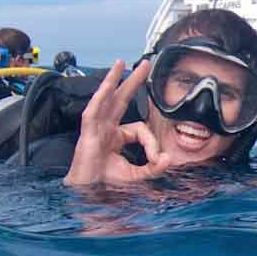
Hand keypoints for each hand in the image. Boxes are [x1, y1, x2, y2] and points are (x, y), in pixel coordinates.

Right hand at [65, 59, 171, 186]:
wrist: (87, 193)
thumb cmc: (106, 182)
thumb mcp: (136, 175)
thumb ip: (154, 168)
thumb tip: (169, 158)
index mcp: (117, 136)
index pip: (140, 129)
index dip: (151, 142)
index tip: (157, 158)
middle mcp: (106, 127)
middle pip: (120, 98)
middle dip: (132, 81)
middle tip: (144, 64)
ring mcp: (96, 127)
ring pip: (105, 98)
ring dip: (112, 80)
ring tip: (120, 63)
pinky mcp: (88, 132)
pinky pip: (93, 111)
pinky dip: (100, 97)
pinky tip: (107, 85)